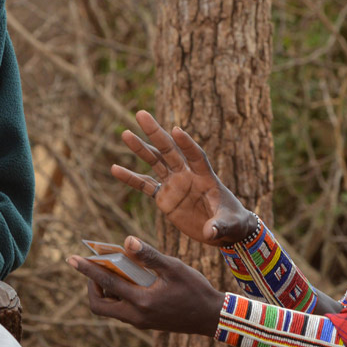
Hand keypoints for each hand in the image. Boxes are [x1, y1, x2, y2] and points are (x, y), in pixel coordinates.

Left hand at [68, 236, 224, 335]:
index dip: (87, 269)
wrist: (211, 317)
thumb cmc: (195, 289)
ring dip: (105, 290)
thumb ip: (149, 255)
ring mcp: (139, 322)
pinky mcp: (145, 322)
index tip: (72, 258)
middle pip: (99, 305)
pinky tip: (130, 278)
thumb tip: (127, 240)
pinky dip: (118, 294)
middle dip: (92, 285)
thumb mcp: (174, 268)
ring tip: (114, 269)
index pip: (106, 283)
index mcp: (141, 301)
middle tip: (97, 266)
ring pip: (109, 309)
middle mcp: (136, 316)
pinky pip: (122, 310)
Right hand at [111, 110, 256, 245]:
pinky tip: (114, 168)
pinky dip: (130, 178)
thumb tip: (209, 232)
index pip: (195, 156)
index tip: (177, 130)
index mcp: (206, 176)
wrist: (223, 230)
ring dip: (141, 148)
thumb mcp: (229, 224)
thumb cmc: (232, 222)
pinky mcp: (164, 197)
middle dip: (156, 133)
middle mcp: (187, 175)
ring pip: (155, 162)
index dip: (187, 143)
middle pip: (170, 150)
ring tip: (125, 133)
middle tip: (141, 114)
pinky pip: (145, 186)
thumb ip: (219, 225)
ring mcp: (174, 184)